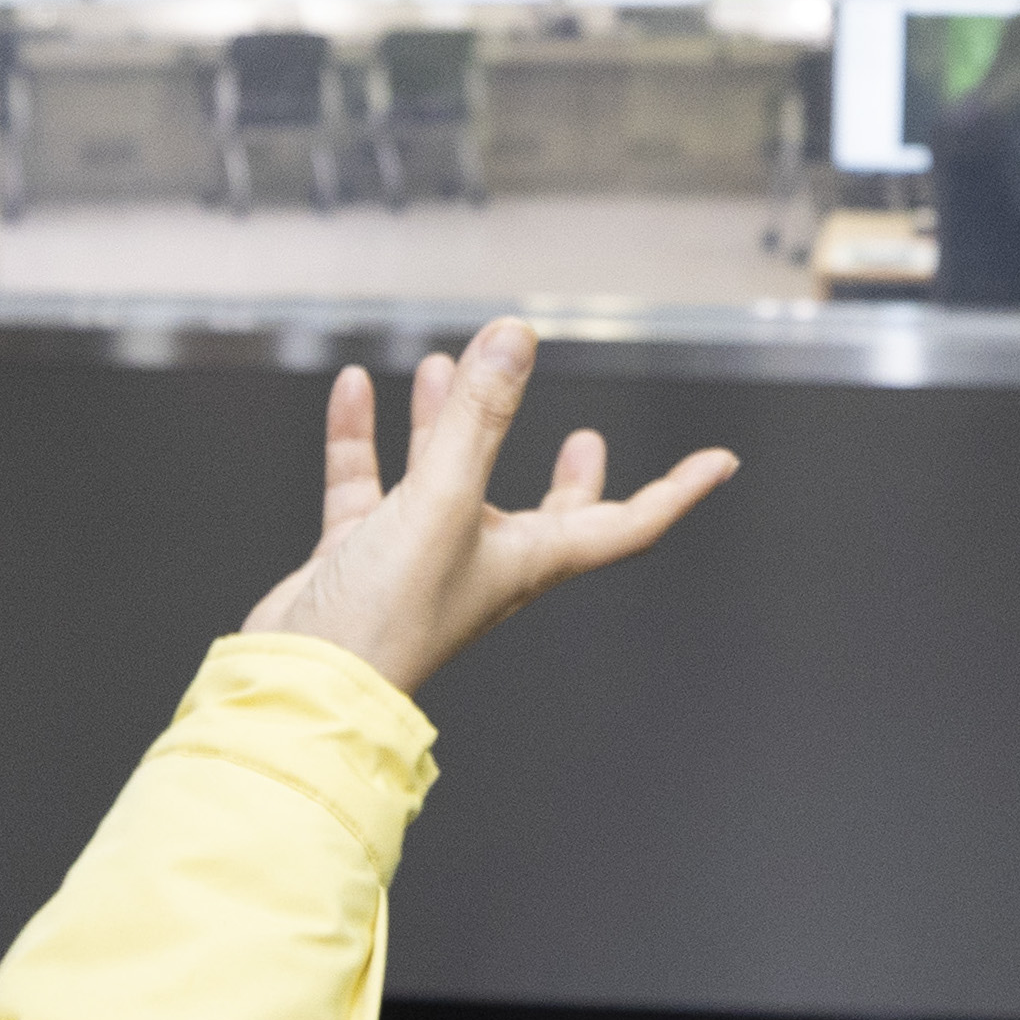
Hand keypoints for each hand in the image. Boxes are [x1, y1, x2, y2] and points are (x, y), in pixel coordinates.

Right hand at [237, 318, 735, 701]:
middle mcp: (482, 560)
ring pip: (446, 478)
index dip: (677, 490)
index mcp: (529, 559)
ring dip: (448, 422)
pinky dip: (364, 435)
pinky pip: (368, 483)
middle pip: (544, 513)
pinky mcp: (362, 556)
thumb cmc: (386, 617)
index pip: (627, 523)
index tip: (720, 462)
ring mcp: (420, 559)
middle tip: (584, 436)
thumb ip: (476, 414)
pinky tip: (357, 388)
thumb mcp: (442, 498)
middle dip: (566, 474)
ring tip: (445, 365)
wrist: (299, 682)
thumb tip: (513, 337)